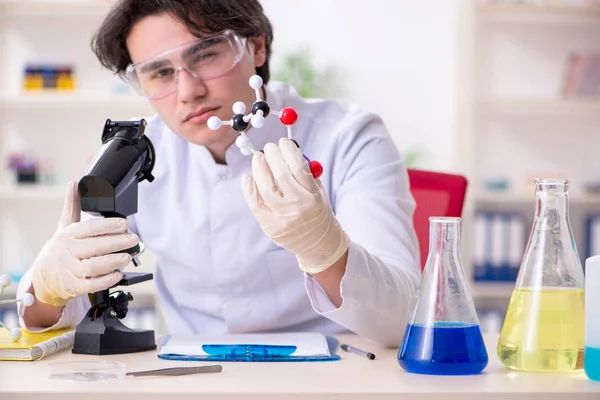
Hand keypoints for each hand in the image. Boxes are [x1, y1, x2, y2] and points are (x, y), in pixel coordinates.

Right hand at [30, 181, 138, 306]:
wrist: (43, 277)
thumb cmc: (59, 250)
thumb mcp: (64, 227)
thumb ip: (72, 206)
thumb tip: (74, 184)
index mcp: (67, 235)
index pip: (88, 228)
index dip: (108, 225)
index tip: (124, 223)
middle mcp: (67, 252)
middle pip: (94, 247)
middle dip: (116, 243)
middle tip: (133, 239)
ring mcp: (69, 270)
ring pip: (92, 267)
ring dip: (112, 262)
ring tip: (127, 257)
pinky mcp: (73, 286)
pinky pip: (90, 285)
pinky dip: (105, 281)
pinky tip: (117, 274)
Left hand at [241, 138, 349, 273]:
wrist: (319, 245)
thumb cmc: (317, 212)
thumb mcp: (318, 192)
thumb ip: (304, 173)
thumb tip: (285, 150)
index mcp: (313, 197)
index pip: (299, 168)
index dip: (289, 151)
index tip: (283, 142)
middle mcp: (298, 207)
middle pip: (281, 175)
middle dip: (273, 156)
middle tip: (269, 147)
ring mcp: (282, 218)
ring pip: (265, 187)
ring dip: (259, 168)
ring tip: (258, 158)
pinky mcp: (270, 227)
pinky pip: (255, 204)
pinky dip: (249, 188)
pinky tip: (248, 177)